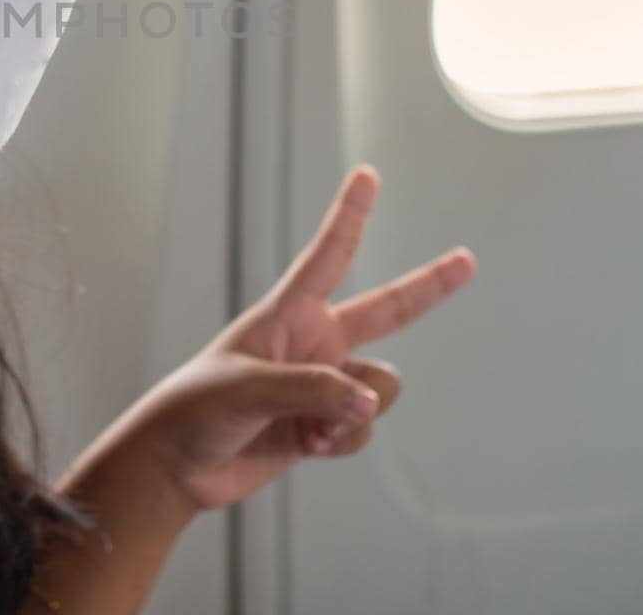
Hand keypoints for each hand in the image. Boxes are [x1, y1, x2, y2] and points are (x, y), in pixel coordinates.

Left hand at [129, 165, 476, 512]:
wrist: (176, 467)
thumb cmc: (195, 409)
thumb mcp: (250, 388)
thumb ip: (314, 390)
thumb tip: (369, 401)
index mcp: (287, 314)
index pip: (326, 256)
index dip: (349, 214)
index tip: (368, 175)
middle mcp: (313, 342)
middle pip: (385, 310)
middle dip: (428, 287)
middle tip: (467, 260)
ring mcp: (322, 384)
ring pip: (380, 387)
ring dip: (357, 411)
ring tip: (312, 428)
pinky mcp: (323, 426)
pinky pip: (363, 427)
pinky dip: (344, 440)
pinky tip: (309, 447)